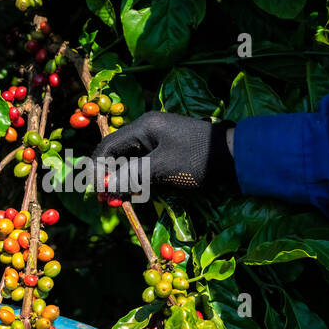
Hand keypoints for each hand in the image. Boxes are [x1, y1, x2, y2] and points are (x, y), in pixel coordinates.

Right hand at [89, 111, 235, 198]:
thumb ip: (133, 175)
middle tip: (105, 200)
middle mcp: (148, 131)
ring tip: (117, 201)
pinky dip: (136, 180)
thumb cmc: (198, 157)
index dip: (98, 168)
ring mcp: (158, 141)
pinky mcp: (167, 153)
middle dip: (108, 176)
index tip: (95, 189)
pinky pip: (143, 166)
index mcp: (144, 127)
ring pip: (130, 161)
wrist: (234, 156)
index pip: (109, 145)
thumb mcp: (163, 167)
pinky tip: (133, 194)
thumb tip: (107, 187)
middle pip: (118, 153)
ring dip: (121, 181)